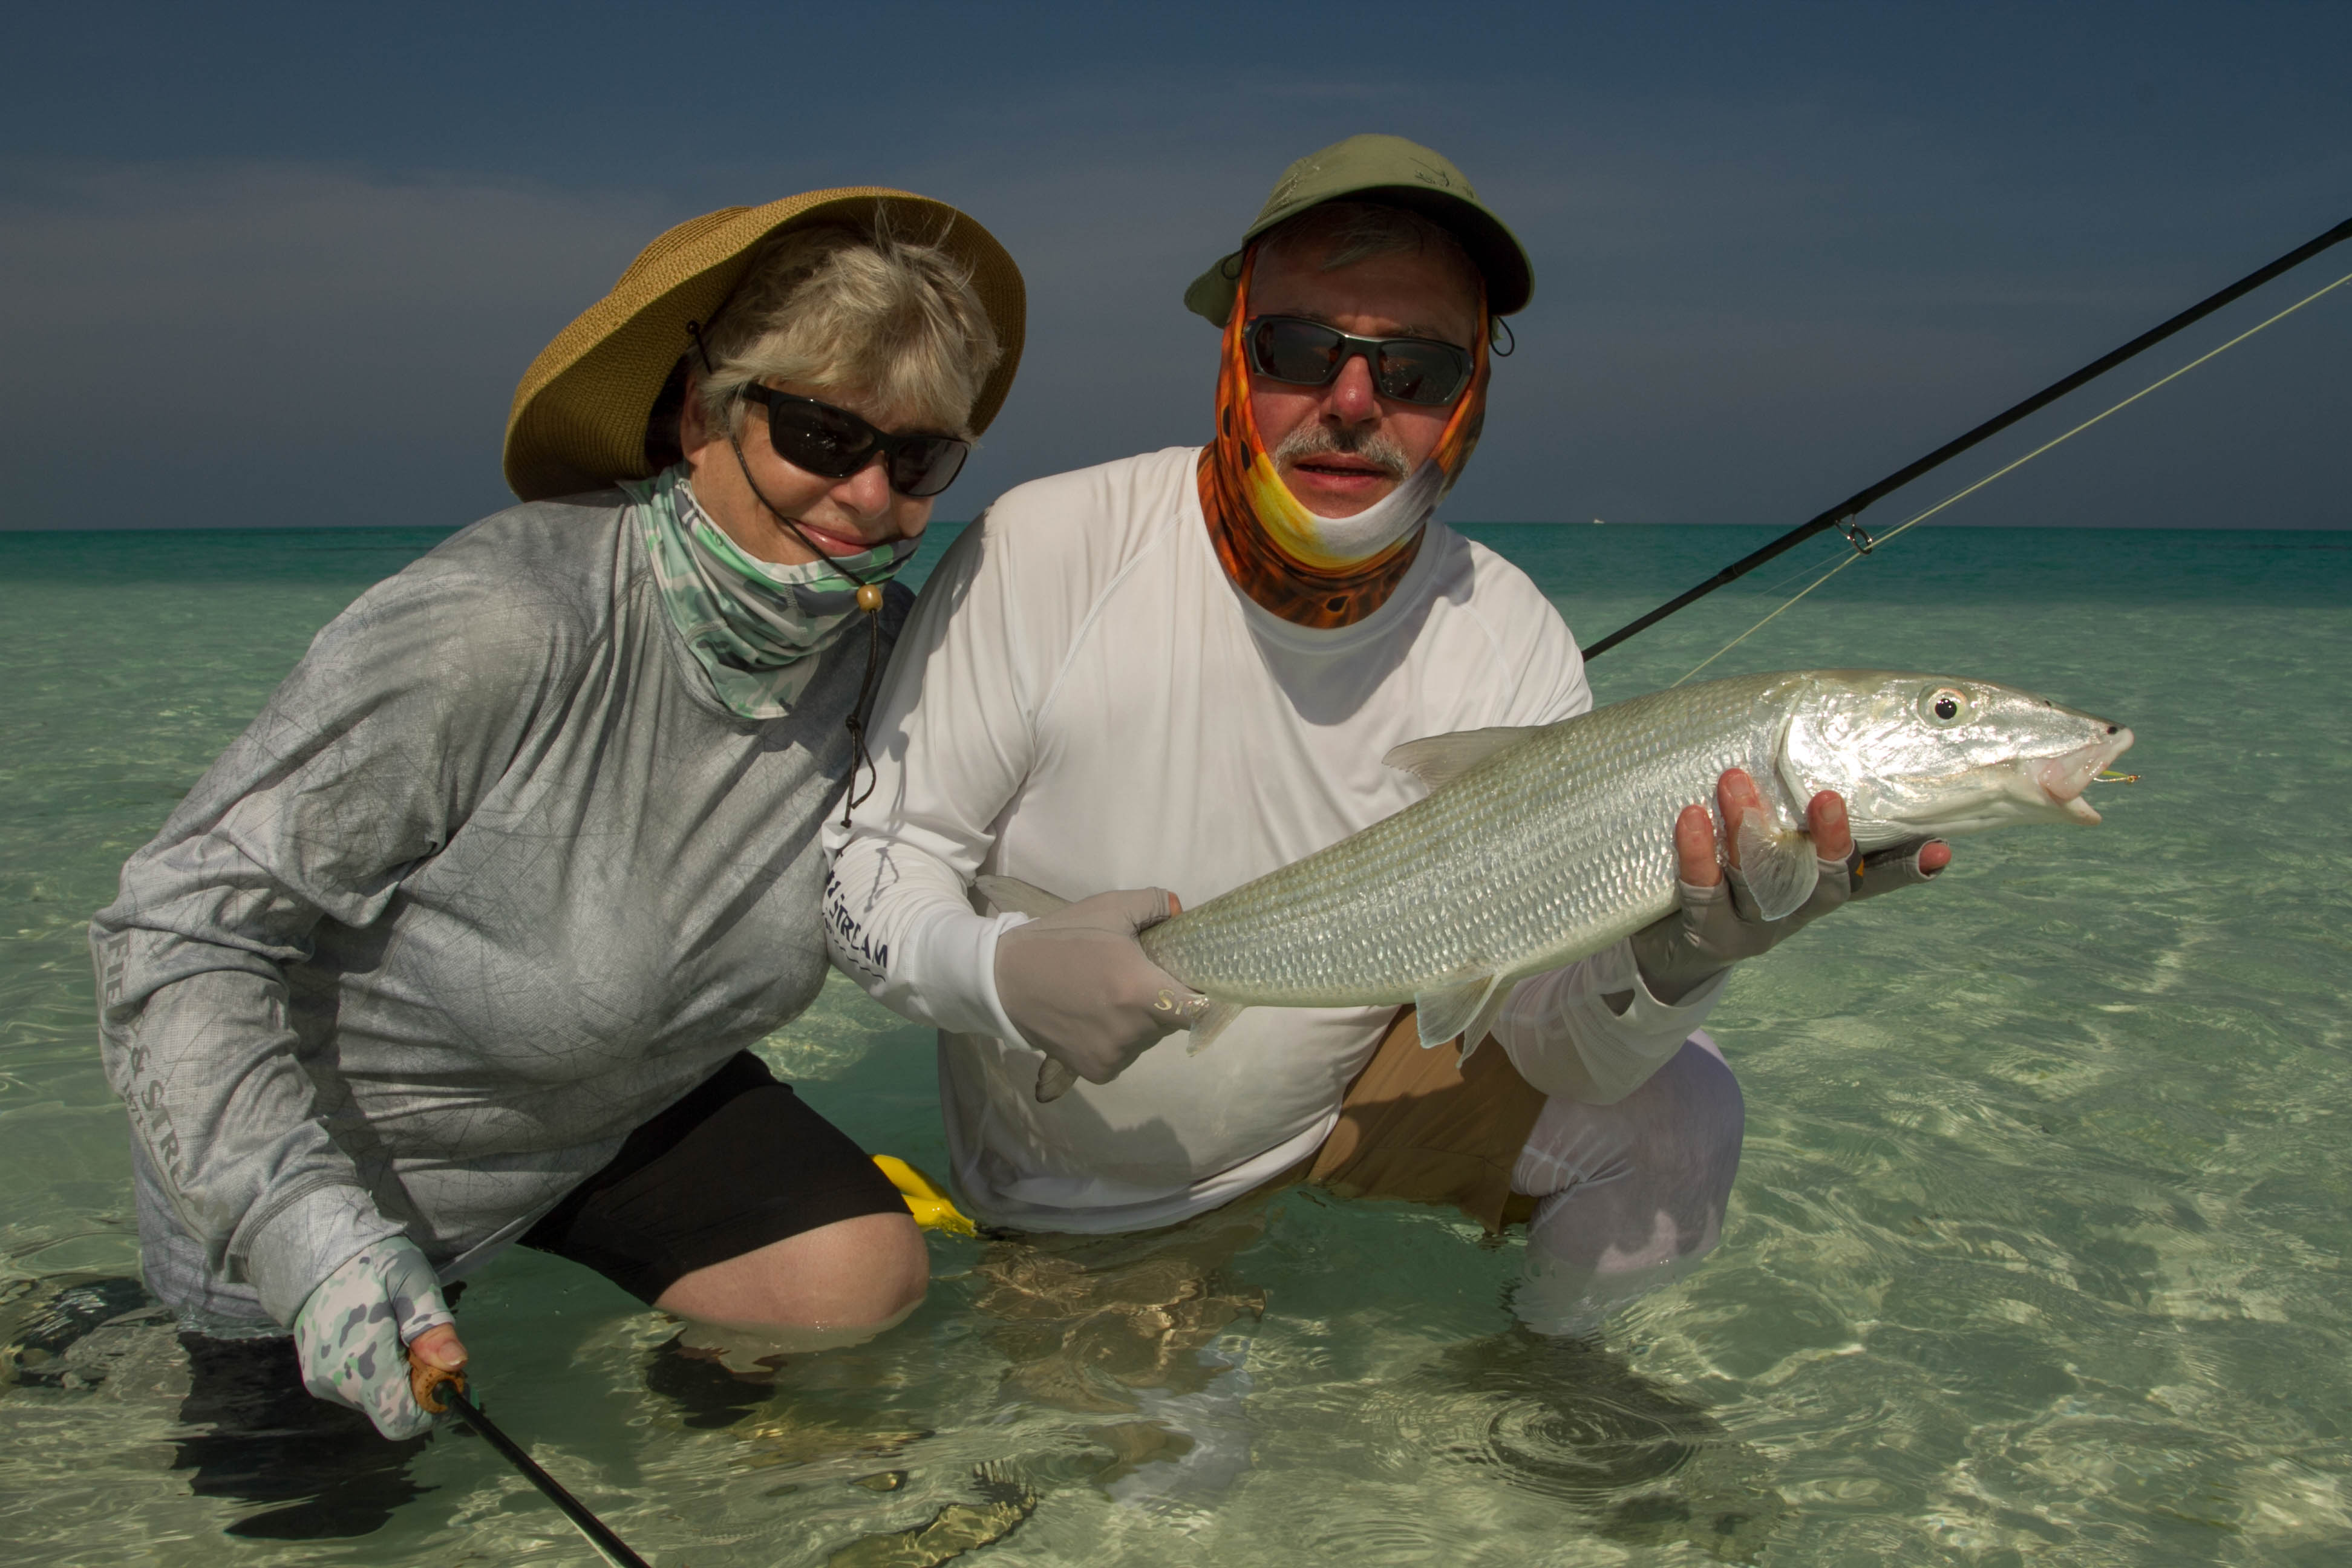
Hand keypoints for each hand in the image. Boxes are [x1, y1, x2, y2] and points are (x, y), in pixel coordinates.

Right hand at [293, 1237, 466, 1439]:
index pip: (402, 1418)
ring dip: (399, 1381)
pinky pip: (359, 1393)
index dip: (433, 1407)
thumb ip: (431, 1326)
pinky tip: (380, 1342)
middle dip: (420, 1389)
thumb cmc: (372, 1263)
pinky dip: (379, 1377)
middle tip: (426, 1349)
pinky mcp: (316, 1380)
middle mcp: (337, 1383)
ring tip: (400, 1338)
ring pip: (377, 1403)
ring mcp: (322, 1384)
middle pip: (392, 1412)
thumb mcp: (412, 1281)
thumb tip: (456, 1364)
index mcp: (361, 1361)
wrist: (317, 1255)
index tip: (450, 1376)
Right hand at [993, 887, 1206, 1092]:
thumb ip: (1154, 904)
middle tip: (1136, 977)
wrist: (1003, 979)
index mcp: (1140, 991)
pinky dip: (1118, 1039)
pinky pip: (1124, 1055)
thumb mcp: (1108, 908)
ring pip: (1146, 1039)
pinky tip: (1094, 1017)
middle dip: (1162, 1000)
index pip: (1198, 1009)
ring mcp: (1114, 1056)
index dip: (1202, 997)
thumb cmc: (1060, 940)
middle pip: (1170, 1021)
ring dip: (1139, 1021)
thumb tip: (1181, 912)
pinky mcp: (1096, 1071)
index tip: (1191, 982)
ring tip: (1107, 995)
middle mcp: (1132, 1031)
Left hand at [1629, 769, 1951, 1002]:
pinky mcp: (1711, 937)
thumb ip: (1792, 801)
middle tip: (1828, 797)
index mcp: (1823, 882)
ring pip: (1761, 883)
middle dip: (1831, 842)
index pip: (1877, 875)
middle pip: (1825, 882)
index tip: (1941, 850)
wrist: (1670, 937)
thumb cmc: (1727, 864)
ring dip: (1749, 830)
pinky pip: (1705, 895)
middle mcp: (1799, 908)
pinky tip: (1691, 817)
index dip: (1909, 866)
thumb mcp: (1767, 835)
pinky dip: (1699, 855)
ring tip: (1734, 779)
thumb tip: (1822, 730)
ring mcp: (1757, 927)